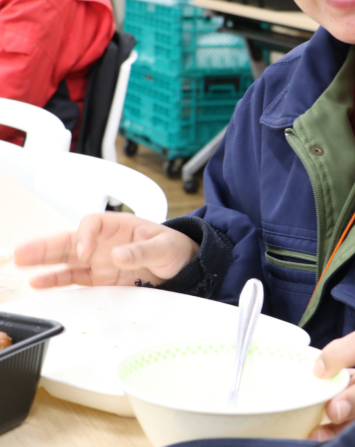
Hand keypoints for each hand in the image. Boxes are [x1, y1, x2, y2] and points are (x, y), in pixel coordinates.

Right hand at [13, 212, 198, 288]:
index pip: (92, 224)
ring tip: (19, 264)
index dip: (84, 236)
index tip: (84, 251)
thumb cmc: (174, 247)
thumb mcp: (164, 246)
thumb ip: (142, 251)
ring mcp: (99, 260)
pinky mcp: (99, 277)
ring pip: (66, 259)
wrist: (182, 265)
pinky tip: (38, 282)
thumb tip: (118, 255)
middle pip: (70, 239)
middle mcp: (104, 241)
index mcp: (119, 226)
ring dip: (44, 262)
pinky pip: (74, 277)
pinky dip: (56, 280)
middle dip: (47, 246)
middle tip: (22, 252)